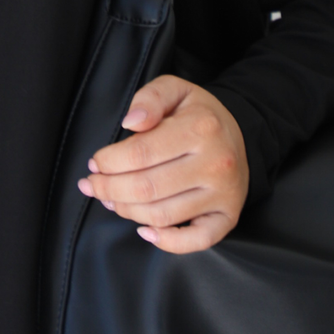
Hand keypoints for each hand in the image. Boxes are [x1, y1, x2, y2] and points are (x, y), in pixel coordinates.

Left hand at [78, 75, 248, 253]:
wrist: (240, 135)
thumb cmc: (198, 115)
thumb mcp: (175, 90)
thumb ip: (150, 98)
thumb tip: (131, 122)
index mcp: (201, 128)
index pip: (140, 153)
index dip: (108, 162)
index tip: (95, 162)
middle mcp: (215, 163)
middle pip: (146, 188)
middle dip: (109, 189)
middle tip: (92, 185)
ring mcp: (223, 194)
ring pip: (161, 215)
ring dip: (126, 211)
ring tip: (110, 200)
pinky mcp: (228, 216)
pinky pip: (196, 240)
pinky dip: (167, 242)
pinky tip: (144, 230)